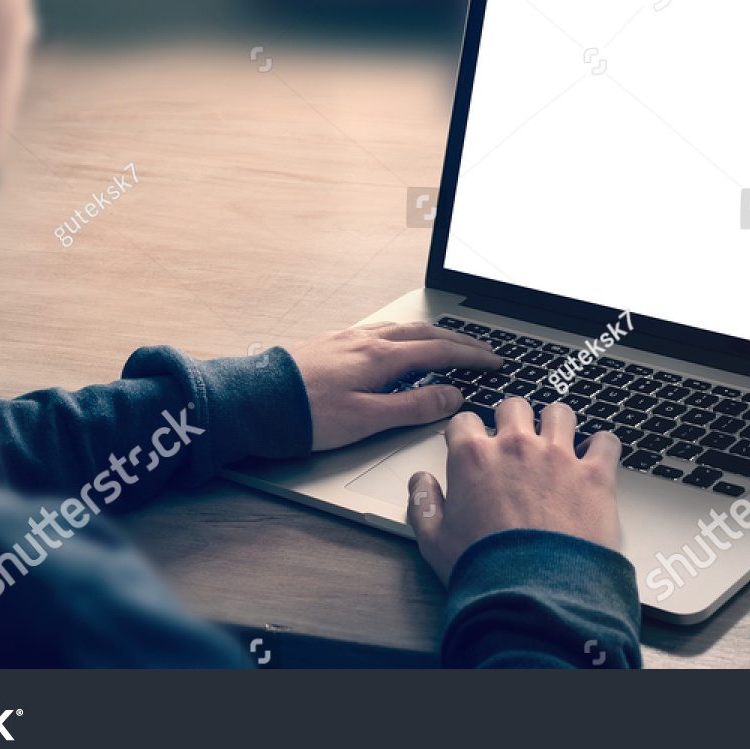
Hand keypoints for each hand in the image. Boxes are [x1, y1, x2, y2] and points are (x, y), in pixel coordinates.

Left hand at [288, 321, 501, 451]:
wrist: (254, 402)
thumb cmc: (306, 415)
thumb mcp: (367, 420)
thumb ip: (412, 408)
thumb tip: (451, 397)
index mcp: (381, 357)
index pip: (439, 352)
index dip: (471, 356)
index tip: (494, 362)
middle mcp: (367, 340)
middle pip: (425, 334)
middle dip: (458, 341)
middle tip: (483, 350)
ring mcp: (348, 338)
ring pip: (402, 328)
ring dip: (432, 334)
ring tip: (449, 343)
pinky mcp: (331, 342)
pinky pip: (380, 330)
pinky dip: (404, 335)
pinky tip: (399, 345)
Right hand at [406, 397, 621, 583]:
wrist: (536, 596)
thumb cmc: (486, 571)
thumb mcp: (435, 542)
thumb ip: (423, 504)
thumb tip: (420, 483)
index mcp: (473, 457)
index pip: (465, 421)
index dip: (468, 433)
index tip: (474, 445)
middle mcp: (516, 447)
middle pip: (514, 407)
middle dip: (513, 420)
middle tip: (517, 442)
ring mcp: (558, 457)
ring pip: (559, 413)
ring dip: (556, 425)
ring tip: (557, 443)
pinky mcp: (595, 475)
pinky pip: (606, 441)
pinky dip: (601, 447)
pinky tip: (595, 458)